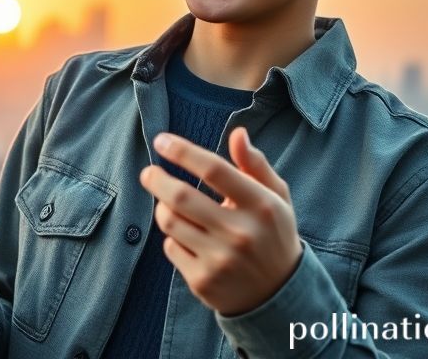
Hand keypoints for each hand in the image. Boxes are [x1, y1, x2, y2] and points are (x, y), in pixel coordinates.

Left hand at [139, 126, 301, 315]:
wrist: (278, 294)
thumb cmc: (272, 232)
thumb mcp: (276, 196)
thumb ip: (254, 163)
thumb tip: (237, 133)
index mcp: (260, 205)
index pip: (213, 169)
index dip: (182, 151)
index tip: (161, 140)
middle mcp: (240, 233)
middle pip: (182, 197)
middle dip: (157, 179)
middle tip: (148, 172)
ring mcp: (220, 260)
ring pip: (170, 222)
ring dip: (162, 207)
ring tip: (169, 204)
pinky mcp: (203, 282)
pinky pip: (170, 248)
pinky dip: (172, 236)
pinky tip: (186, 235)